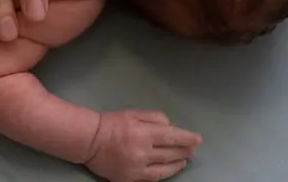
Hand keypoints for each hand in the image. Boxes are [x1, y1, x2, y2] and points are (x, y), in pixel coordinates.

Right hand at [85, 110, 201, 181]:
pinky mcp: (131, 179)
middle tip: (192, 148)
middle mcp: (142, 152)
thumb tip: (170, 127)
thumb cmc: (112, 123)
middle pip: (171, 153)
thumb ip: (153, 117)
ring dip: (177, 163)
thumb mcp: (132, 113)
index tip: (198, 139)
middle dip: (184, 150)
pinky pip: (153, 179)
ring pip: (165, 168)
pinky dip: (164, 174)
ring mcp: (137, 168)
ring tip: (184, 160)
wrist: (89, 141)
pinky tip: (169, 169)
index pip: (171, 136)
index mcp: (142, 133)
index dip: (187, 138)